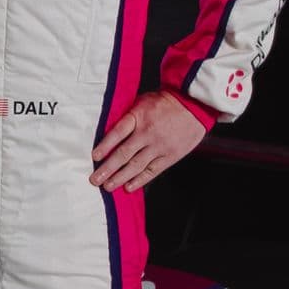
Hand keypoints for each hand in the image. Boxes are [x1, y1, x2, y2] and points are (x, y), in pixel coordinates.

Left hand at [91, 89, 206, 189]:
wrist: (194, 104)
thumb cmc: (166, 102)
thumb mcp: (142, 101)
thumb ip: (127, 117)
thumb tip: (108, 132)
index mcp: (138, 116)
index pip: (117, 133)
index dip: (105, 146)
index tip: (94, 157)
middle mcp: (148, 132)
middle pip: (124, 154)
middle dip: (108, 169)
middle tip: (95, 180)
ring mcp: (159, 146)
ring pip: (136, 165)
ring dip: (120, 178)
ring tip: (108, 186)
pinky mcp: (171, 155)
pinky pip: (152, 170)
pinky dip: (140, 180)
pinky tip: (129, 187)